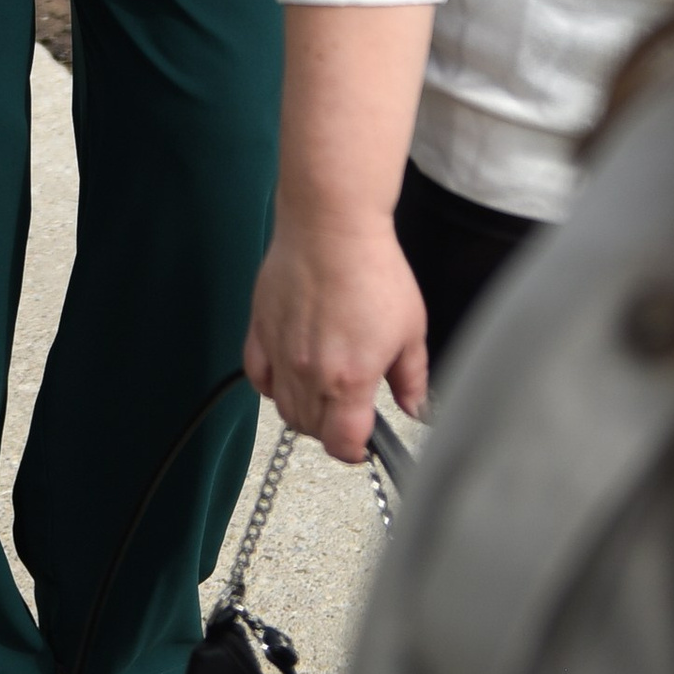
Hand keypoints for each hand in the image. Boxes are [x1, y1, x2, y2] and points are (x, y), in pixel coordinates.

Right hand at [244, 206, 428, 462]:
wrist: (331, 223)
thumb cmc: (372, 267)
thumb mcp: (411, 327)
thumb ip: (412, 378)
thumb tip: (416, 408)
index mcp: (350, 378)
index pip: (342, 444)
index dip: (355, 450)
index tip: (364, 441)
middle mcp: (310, 373)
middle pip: (312, 429)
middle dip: (333, 429)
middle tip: (349, 410)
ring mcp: (281, 352)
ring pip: (284, 408)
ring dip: (304, 411)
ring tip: (324, 391)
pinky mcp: (260, 328)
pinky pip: (257, 376)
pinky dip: (271, 385)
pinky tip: (290, 373)